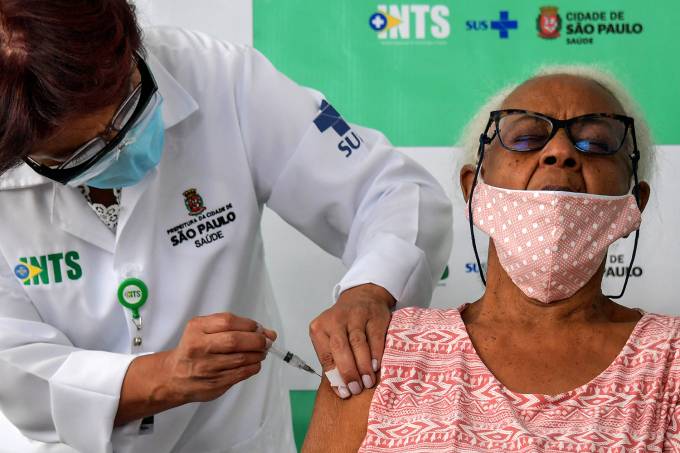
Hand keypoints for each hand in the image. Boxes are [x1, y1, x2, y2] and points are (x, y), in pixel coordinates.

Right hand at [115, 312, 275, 425]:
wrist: (174, 376)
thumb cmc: (194, 349)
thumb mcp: (205, 329)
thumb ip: (235, 326)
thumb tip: (268, 332)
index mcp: (197, 329)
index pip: (228, 321)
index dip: (249, 325)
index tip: (259, 328)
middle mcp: (199, 347)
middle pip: (235, 341)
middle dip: (257, 340)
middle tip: (265, 342)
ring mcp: (206, 367)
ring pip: (241, 359)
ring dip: (257, 354)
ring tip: (260, 352)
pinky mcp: (214, 383)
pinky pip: (241, 373)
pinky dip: (253, 367)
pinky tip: (253, 363)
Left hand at [309, 283, 393, 398]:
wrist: (363, 297)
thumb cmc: (345, 325)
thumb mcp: (332, 338)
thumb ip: (334, 359)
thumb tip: (341, 389)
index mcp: (319, 327)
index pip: (325, 355)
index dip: (335, 376)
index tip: (344, 392)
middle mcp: (335, 319)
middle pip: (340, 348)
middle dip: (349, 372)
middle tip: (356, 389)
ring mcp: (355, 315)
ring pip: (358, 343)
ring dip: (363, 366)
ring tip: (368, 382)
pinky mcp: (374, 315)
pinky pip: (375, 337)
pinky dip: (376, 354)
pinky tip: (377, 367)